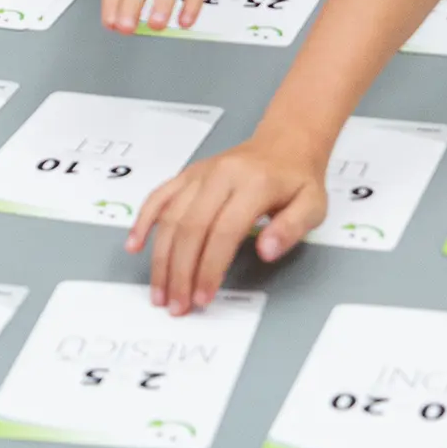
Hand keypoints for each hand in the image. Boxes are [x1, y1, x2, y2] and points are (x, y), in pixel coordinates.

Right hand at [127, 139, 328, 312]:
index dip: (209, 268)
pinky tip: (134, 245)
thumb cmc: (297, 179)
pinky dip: (144, 220)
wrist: (285, 142)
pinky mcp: (188, 174)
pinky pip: (159, 195)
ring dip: (161, 257)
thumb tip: (266, 251)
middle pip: (191, 226)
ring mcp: (201, 173)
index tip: (203, 298)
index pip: (224, 231)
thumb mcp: (312, 205)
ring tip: (159, 292)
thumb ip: (291, 229)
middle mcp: (221, 175)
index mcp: (253, 183)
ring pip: (171, 216)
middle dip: (180, 272)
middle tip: (176, 305)